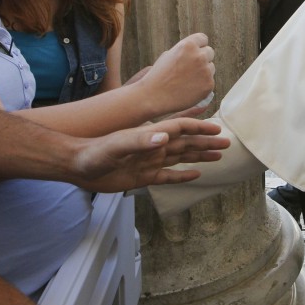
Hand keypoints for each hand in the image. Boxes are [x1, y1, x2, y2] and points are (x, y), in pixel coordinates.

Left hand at [71, 116, 228, 192]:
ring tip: (218, 155)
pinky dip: (183, 175)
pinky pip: (169, 175)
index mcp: (150, 135)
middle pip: (186, 143)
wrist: (77, 166)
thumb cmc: (94, 152)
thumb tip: (164, 137)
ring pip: (181, 157)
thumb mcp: (116, 145)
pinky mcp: (143, 176)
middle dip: (206, 142)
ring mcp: (150, 161)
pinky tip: (196, 175)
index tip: (217, 128)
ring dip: (199, 156)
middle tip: (226, 142)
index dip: (199, 127)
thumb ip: (140, 140)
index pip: (180, 129)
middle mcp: (154, 146)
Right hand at [135, 33, 214, 116]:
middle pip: (210, 52)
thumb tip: (196, 50)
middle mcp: (199, 56)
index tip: (195, 52)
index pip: (203, 39)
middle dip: (202, 58)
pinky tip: (189, 88)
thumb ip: (184, 50)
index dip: (198, 46)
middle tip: (191, 68)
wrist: (154, 96)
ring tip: (187, 80)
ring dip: (203, 72)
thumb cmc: (159, 76)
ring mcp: (205, 71)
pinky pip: (210, 81)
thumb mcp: (168, 55)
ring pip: (211, 67)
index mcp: (188, 45)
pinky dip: (202, 85)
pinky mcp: (208, 85)